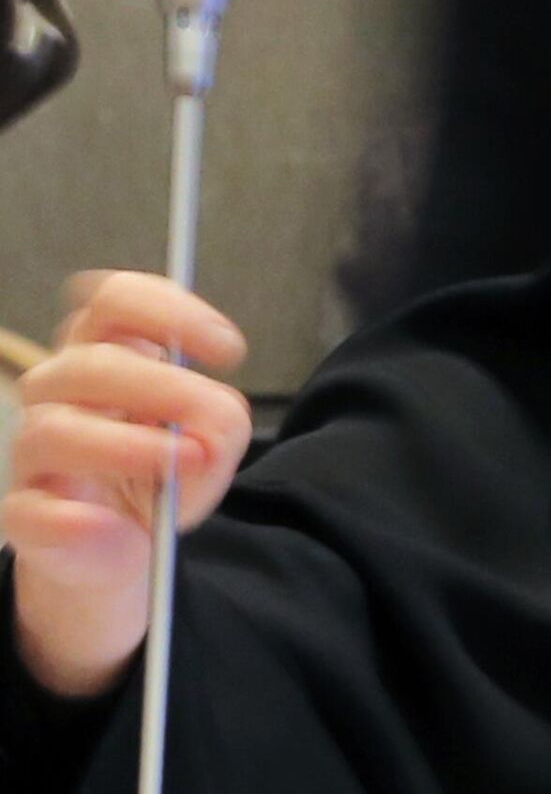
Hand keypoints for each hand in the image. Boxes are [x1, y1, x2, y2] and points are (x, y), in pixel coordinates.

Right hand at [3, 271, 249, 697]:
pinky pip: (29, 511)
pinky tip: (107, 524)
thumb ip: (223, 423)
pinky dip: (69, 518)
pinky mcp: (25, 515)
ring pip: (54, 430)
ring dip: (128, 444)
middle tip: (212, 414)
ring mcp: (36, 454)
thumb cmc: (165, 472)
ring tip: (185, 461)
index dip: (170, 311)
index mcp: (108, 354)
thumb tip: (205, 436)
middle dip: (163, 386)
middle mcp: (61, 392)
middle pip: (91, 363)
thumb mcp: (213, 441)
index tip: (229, 349)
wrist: (127, 546)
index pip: (116, 301)